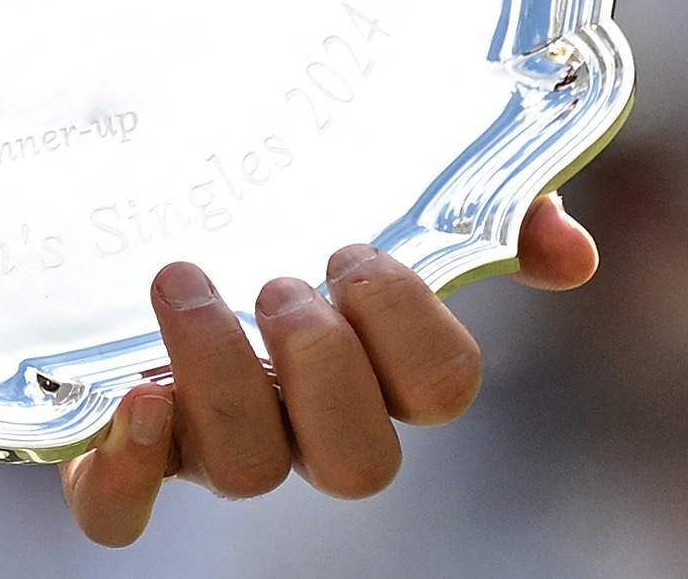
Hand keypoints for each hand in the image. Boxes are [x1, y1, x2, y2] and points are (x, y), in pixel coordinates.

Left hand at [58, 195, 597, 543]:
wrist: (128, 180)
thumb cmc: (276, 195)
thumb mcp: (381, 174)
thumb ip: (486, 205)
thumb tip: (570, 250)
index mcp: (377, 362)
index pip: (441, 391)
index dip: (410, 328)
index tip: (350, 247)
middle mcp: (303, 419)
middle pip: (359, 463)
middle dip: (325, 367)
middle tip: (276, 282)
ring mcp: (211, 442)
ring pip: (246, 472)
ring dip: (223, 378)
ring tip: (184, 278)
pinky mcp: (117, 451)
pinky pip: (121, 514)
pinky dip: (127, 472)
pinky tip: (131, 396)